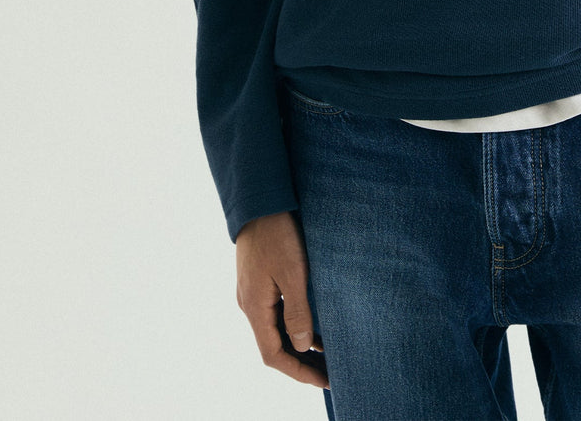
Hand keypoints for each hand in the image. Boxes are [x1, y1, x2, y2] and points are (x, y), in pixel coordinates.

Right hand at [235, 210, 328, 389]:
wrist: (259, 200)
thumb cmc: (278, 234)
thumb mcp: (293, 272)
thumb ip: (297, 311)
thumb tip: (301, 347)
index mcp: (254, 307)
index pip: (273, 355)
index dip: (298, 372)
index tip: (325, 380)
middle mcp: (250, 304)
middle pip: (274, 346)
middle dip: (300, 363)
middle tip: (330, 372)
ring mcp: (253, 292)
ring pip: (276, 329)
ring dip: (299, 344)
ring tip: (327, 354)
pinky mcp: (260, 279)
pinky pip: (276, 312)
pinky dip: (295, 324)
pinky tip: (314, 325)